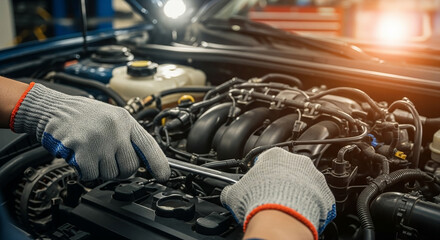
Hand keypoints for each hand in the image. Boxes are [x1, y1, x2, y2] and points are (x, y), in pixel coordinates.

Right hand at [10, 82, 169, 180]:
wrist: (53, 108)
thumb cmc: (83, 116)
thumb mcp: (112, 119)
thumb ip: (127, 138)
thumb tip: (142, 162)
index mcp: (125, 120)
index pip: (148, 145)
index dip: (158, 163)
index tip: (163, 176)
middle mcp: (116, 128)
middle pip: (130, 167)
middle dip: (119, 170)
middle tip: (106, 161)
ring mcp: (100, 138)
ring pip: (110, 174)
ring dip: (99, 170)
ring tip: (90, 153)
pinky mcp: (83, 148)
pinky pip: (91, 175)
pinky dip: (84, 172)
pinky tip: (79, 157)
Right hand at [220, 147, 335, 239]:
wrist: (281, 220)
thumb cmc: (260, 202)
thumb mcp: (235, 192)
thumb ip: (233, 188)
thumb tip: (228, 192)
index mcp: (275, 155)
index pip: (268, 159)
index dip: (262, 173)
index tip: (260, 183)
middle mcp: (297, 161)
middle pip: (289, 170)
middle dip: (282, 182)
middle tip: (273, 197)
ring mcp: (314, 176)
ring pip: (306, 183)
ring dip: (298, 192)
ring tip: (287, 207)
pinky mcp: (326, 193)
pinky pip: (318, 199)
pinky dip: (311, 206)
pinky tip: (299, 214)